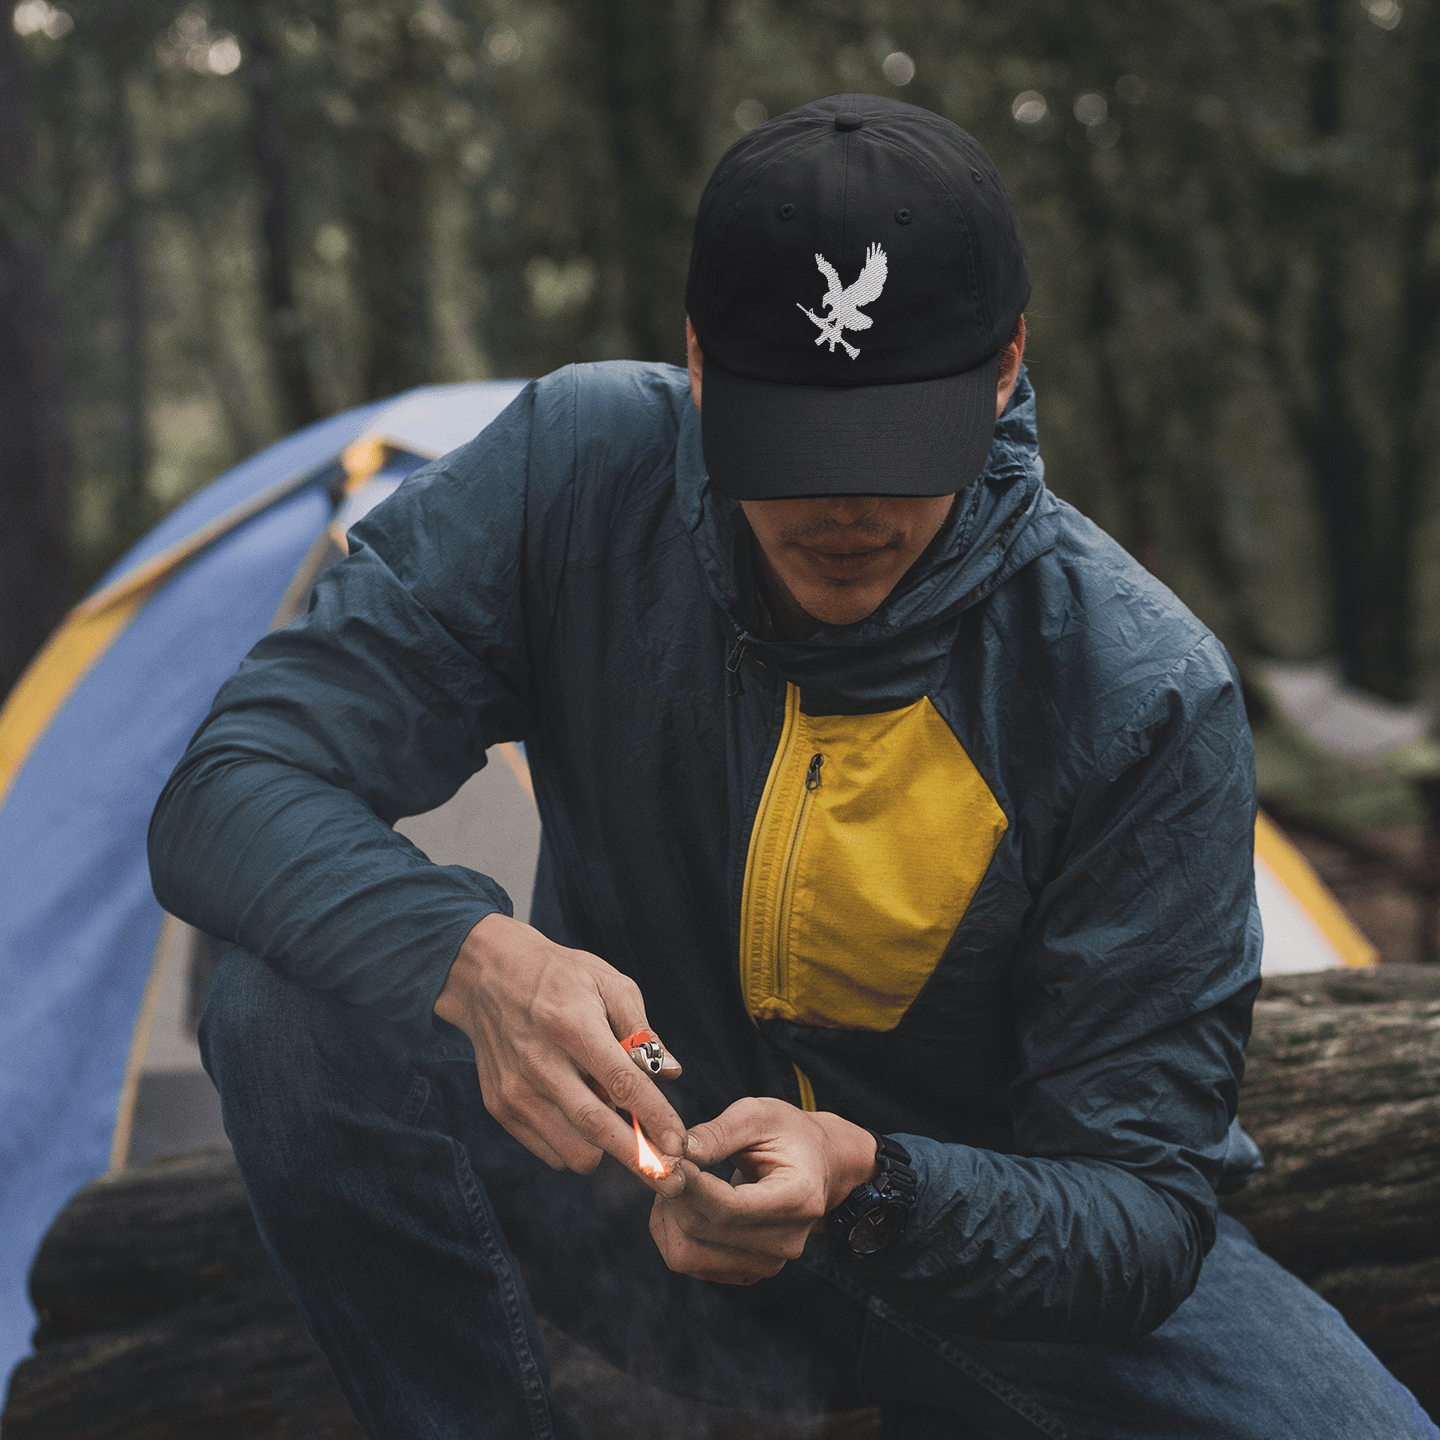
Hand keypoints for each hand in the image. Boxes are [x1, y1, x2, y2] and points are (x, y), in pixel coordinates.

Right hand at [435, 912, 685, 1194]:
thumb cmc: (560, 977)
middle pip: (596, 1127)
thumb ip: (642, 1031)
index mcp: (572, 1024)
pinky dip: (576, 1144)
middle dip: (640, 1160)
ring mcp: (515, 1090)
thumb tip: (672, 1073)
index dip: (655, 1118)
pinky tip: (582, 1113)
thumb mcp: (609, 983)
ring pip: (574, 1150)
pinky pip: (551, 1151)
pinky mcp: (500, 1108)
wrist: (487, 976)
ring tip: (619, 1121)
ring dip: (607, 1149)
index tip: (681, 1146)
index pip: (622, 1082)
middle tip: (675, 1181)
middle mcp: (540, 1062)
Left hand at [649, 1097, 877, 1283]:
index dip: (690, 1185)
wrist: (816, 1167)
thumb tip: (679, 1150)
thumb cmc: (787, 1134)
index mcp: (798, 1198)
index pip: (730, 1207)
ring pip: (687, 1255)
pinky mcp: (745, 1272)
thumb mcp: (759, 1115)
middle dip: (675, 1195)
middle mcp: (786, 1241)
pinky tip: (684, 1202)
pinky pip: (688, 1262)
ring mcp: (766, 1263)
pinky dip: (672, 1232)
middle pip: (705, 1230)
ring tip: (675, 1182)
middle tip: (668, 1162)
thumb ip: (719, 1132)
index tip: (667, 1160)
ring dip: (667, 1217)